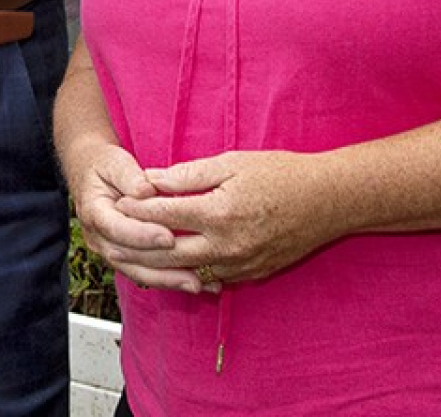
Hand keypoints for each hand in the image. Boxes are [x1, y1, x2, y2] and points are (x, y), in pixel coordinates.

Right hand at [64, 140, 193, 290]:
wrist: (90, 173)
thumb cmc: (105, 165)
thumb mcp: (115, 163)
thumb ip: (130, 176)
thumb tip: (146, 190)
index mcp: (93, 212)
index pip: (116, 229)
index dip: (142, 235)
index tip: (169, 237)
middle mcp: (98, 237)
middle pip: (127, 259)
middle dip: (160, 269)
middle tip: (191, 272)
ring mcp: (108, 250)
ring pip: (136, 272)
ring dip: (167, 280)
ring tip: (197, 284)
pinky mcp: (123, 257)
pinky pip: (144, 272)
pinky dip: (169, 279)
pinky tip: (196, 283)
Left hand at [123, 150, 346, 286]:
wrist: (328, 202)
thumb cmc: (282, 174)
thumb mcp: (233, 162)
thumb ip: (190, 174)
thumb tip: (152, 178)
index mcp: (219, 212)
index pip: (164, 214)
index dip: (137, 207)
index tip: (117, 201)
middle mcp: (227, 245)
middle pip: (167, 251)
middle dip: (136, 244)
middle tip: (112, 236)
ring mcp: (240, 265)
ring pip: (186, 272)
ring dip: (157, 264)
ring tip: (132, 254)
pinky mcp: (251, 275)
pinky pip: (210, 278)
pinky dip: (187, 272)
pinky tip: (170, 265)